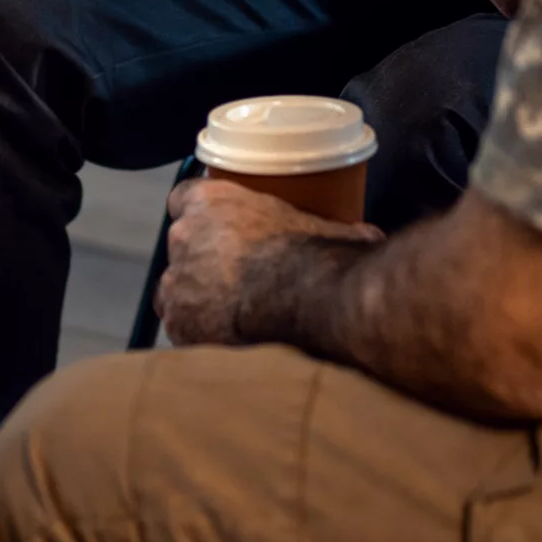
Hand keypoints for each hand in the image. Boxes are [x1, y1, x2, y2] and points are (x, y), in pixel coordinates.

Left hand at [155, 177, 379, 347]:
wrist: (314, 304)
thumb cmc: (322, 259)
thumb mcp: (332, 230)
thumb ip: (336, 226)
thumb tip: (365, 234)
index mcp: (210, 202)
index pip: (184, 198)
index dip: (201, 215)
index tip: (219, 229)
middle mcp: (183, 237)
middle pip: (181, 247)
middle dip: (202, 262)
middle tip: (237, 280)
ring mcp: (177, 284)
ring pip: (175, 292)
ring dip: (197, 301)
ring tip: (233, 317)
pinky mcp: (180, 326)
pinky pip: (182, 331)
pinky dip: (200, 337)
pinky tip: (229, 344)